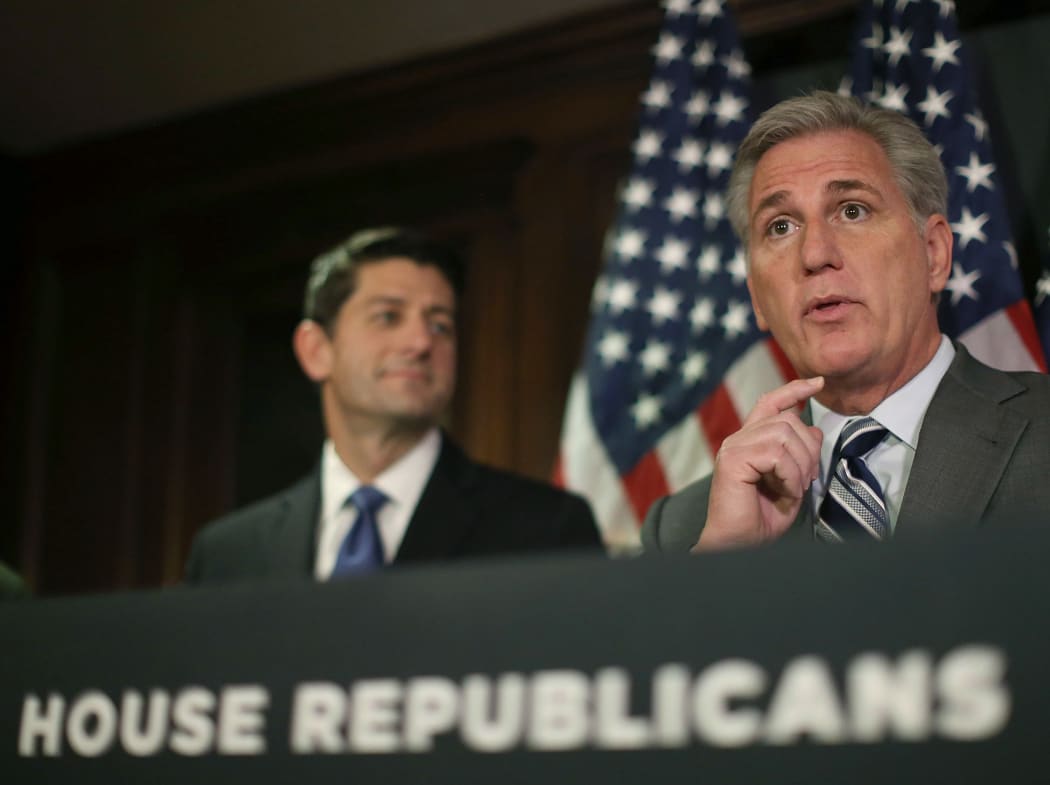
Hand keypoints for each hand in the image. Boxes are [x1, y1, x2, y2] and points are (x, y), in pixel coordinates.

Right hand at [694, 377, 824, 550]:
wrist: (737, 543)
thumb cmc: (760, 518)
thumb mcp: (791, 481)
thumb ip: (799, 454)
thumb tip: (813, 429)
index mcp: (750, 441)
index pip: (771, 402)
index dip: (794, 389)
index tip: (818, 384)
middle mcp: (739, 439)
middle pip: (787, 420)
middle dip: (809, 449)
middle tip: (807, 480)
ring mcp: (733, 447)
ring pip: (784, 434)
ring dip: (800, 465)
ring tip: (795, 488)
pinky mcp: (732, 460)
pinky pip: (777, 454)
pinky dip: (790, 476)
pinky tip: (786, 493)